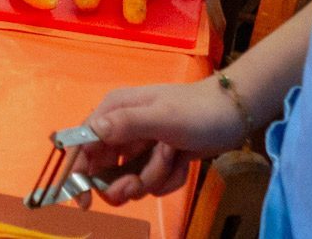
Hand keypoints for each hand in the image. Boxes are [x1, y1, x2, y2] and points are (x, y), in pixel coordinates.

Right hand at [66, 78, 249, 205]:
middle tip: (137, 185)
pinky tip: (183, 162)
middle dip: (123, 182)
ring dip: (152, 177)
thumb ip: (127, 123)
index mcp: (114, 110)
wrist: (234, 114)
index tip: (83, 201)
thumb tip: (93, 131)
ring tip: (172, 159)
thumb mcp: (163, 117)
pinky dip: (168, 178)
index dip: (76, 173)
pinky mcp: (156, 158)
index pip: (81, 143)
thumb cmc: (199, 111)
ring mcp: (139, 144)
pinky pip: (151, 181)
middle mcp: (121, 127)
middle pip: (103, 169)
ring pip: (129, 178)